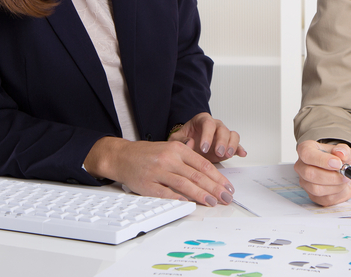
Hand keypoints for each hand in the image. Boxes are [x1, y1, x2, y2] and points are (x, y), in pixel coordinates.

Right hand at [83, 136, 234, 206]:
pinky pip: (165, 193)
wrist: (122, 156)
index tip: (227, 186)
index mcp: (177, 149)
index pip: (203, 164)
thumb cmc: (148, 154)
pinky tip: (189, 204)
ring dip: (201, 195)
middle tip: (226, 197)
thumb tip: (209, 171)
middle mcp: (169, 159)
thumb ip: (188, 156)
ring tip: (213, 202)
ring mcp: (158, 172)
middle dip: (214, 188)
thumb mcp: (170, 147)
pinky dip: (178, 198)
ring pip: (184, 184)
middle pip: (197, 175)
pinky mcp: (147, 185)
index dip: (218, 177)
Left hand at [168, 112, 246, 163]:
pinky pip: (237, 144)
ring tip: (227, 154)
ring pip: (232, 135)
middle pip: (222, 129)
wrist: (188, 146)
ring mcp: (223, 135)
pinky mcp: (228, 145)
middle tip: (218, 152)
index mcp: (202, 120)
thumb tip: (190, 142)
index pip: (208, 123)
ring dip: (231, 145)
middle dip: (222, 141)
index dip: (207, 135)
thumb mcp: (175, 140)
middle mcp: (215, 125)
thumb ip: (180, 140)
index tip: (204, 148)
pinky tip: (241, 154)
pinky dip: (239, 149)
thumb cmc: (183, 141)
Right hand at [294, 140, 350, 206]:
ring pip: (316, 188)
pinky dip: (337, 193)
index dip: (322, 160)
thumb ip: (344, 150)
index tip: (337, 163)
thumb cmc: (341, 160)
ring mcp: (305, 182)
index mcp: (307, 148)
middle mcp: (302, 166)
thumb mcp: (346, 151)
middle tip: (345, 174)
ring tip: (344, 179)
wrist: (345, 173)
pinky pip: (324, 198)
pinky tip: (341, 186)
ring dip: (335, 185)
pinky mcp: (312, 196)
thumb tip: (340, 152)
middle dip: (331, 176)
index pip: (306, 153)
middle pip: (309, 173)